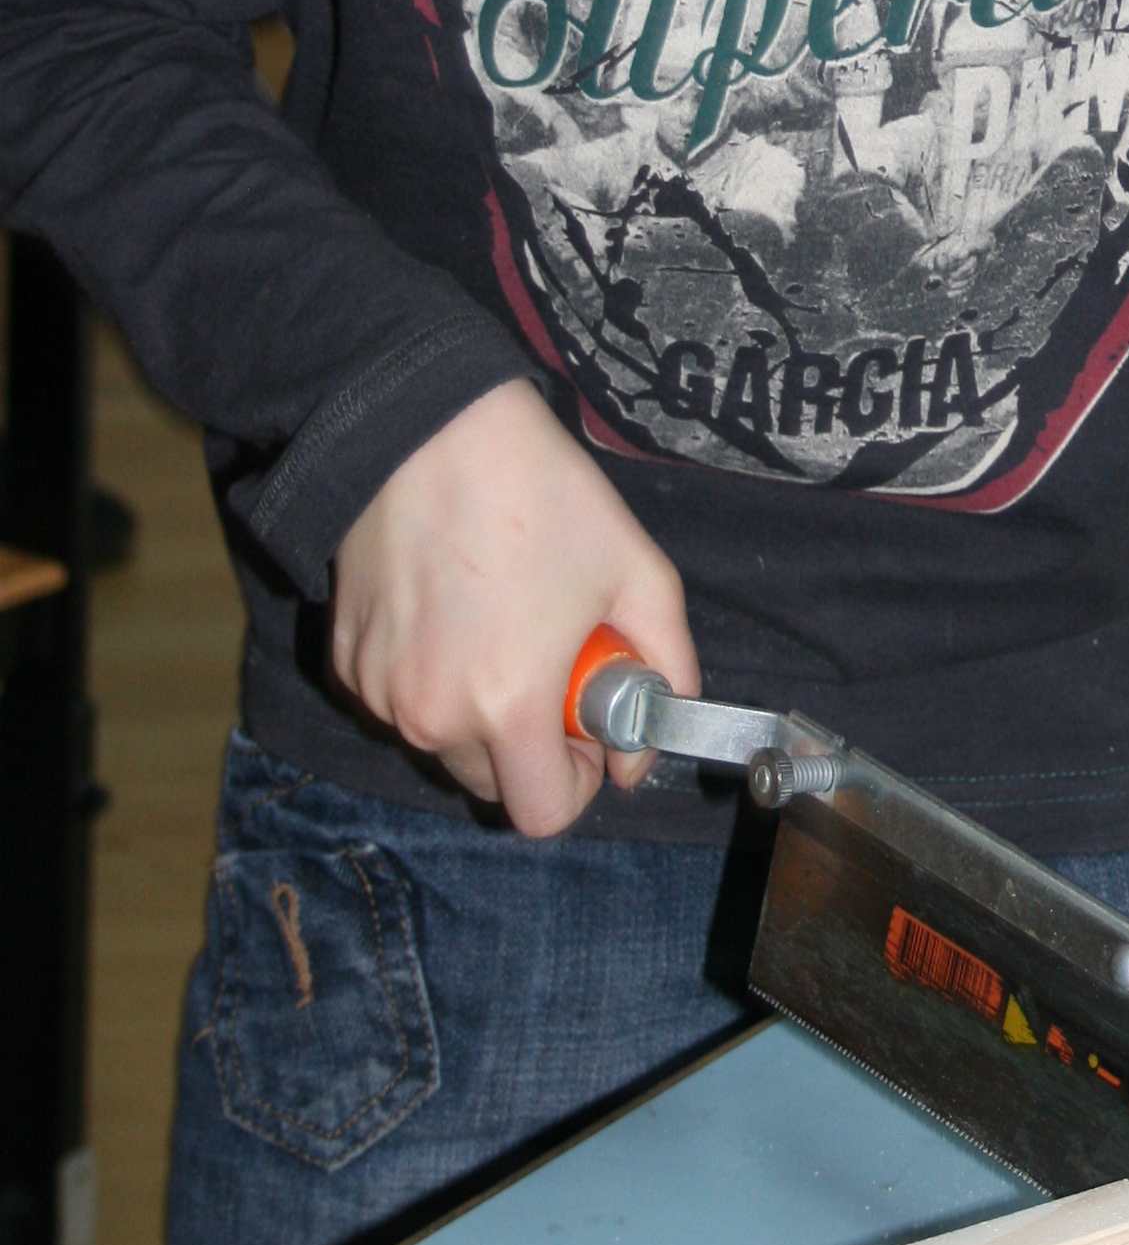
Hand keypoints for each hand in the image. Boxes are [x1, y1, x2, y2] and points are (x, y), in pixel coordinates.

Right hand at [331, 381, 698, 834]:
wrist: (428, 430)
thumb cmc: (540, 495)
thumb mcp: (640, 573)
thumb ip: (666, 672)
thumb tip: (641, 747)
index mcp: (507, 705)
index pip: (540, 814)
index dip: (578, 783)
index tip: (588, 730)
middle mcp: (431, 715)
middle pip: (492, 783)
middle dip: (531, 746)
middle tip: (552, 665)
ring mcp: (379, 691)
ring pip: (442, 744)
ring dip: (478, 713)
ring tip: (501, 626)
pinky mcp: (346, 661)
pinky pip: (399, 702)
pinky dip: (431, 680)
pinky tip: (451, 612)